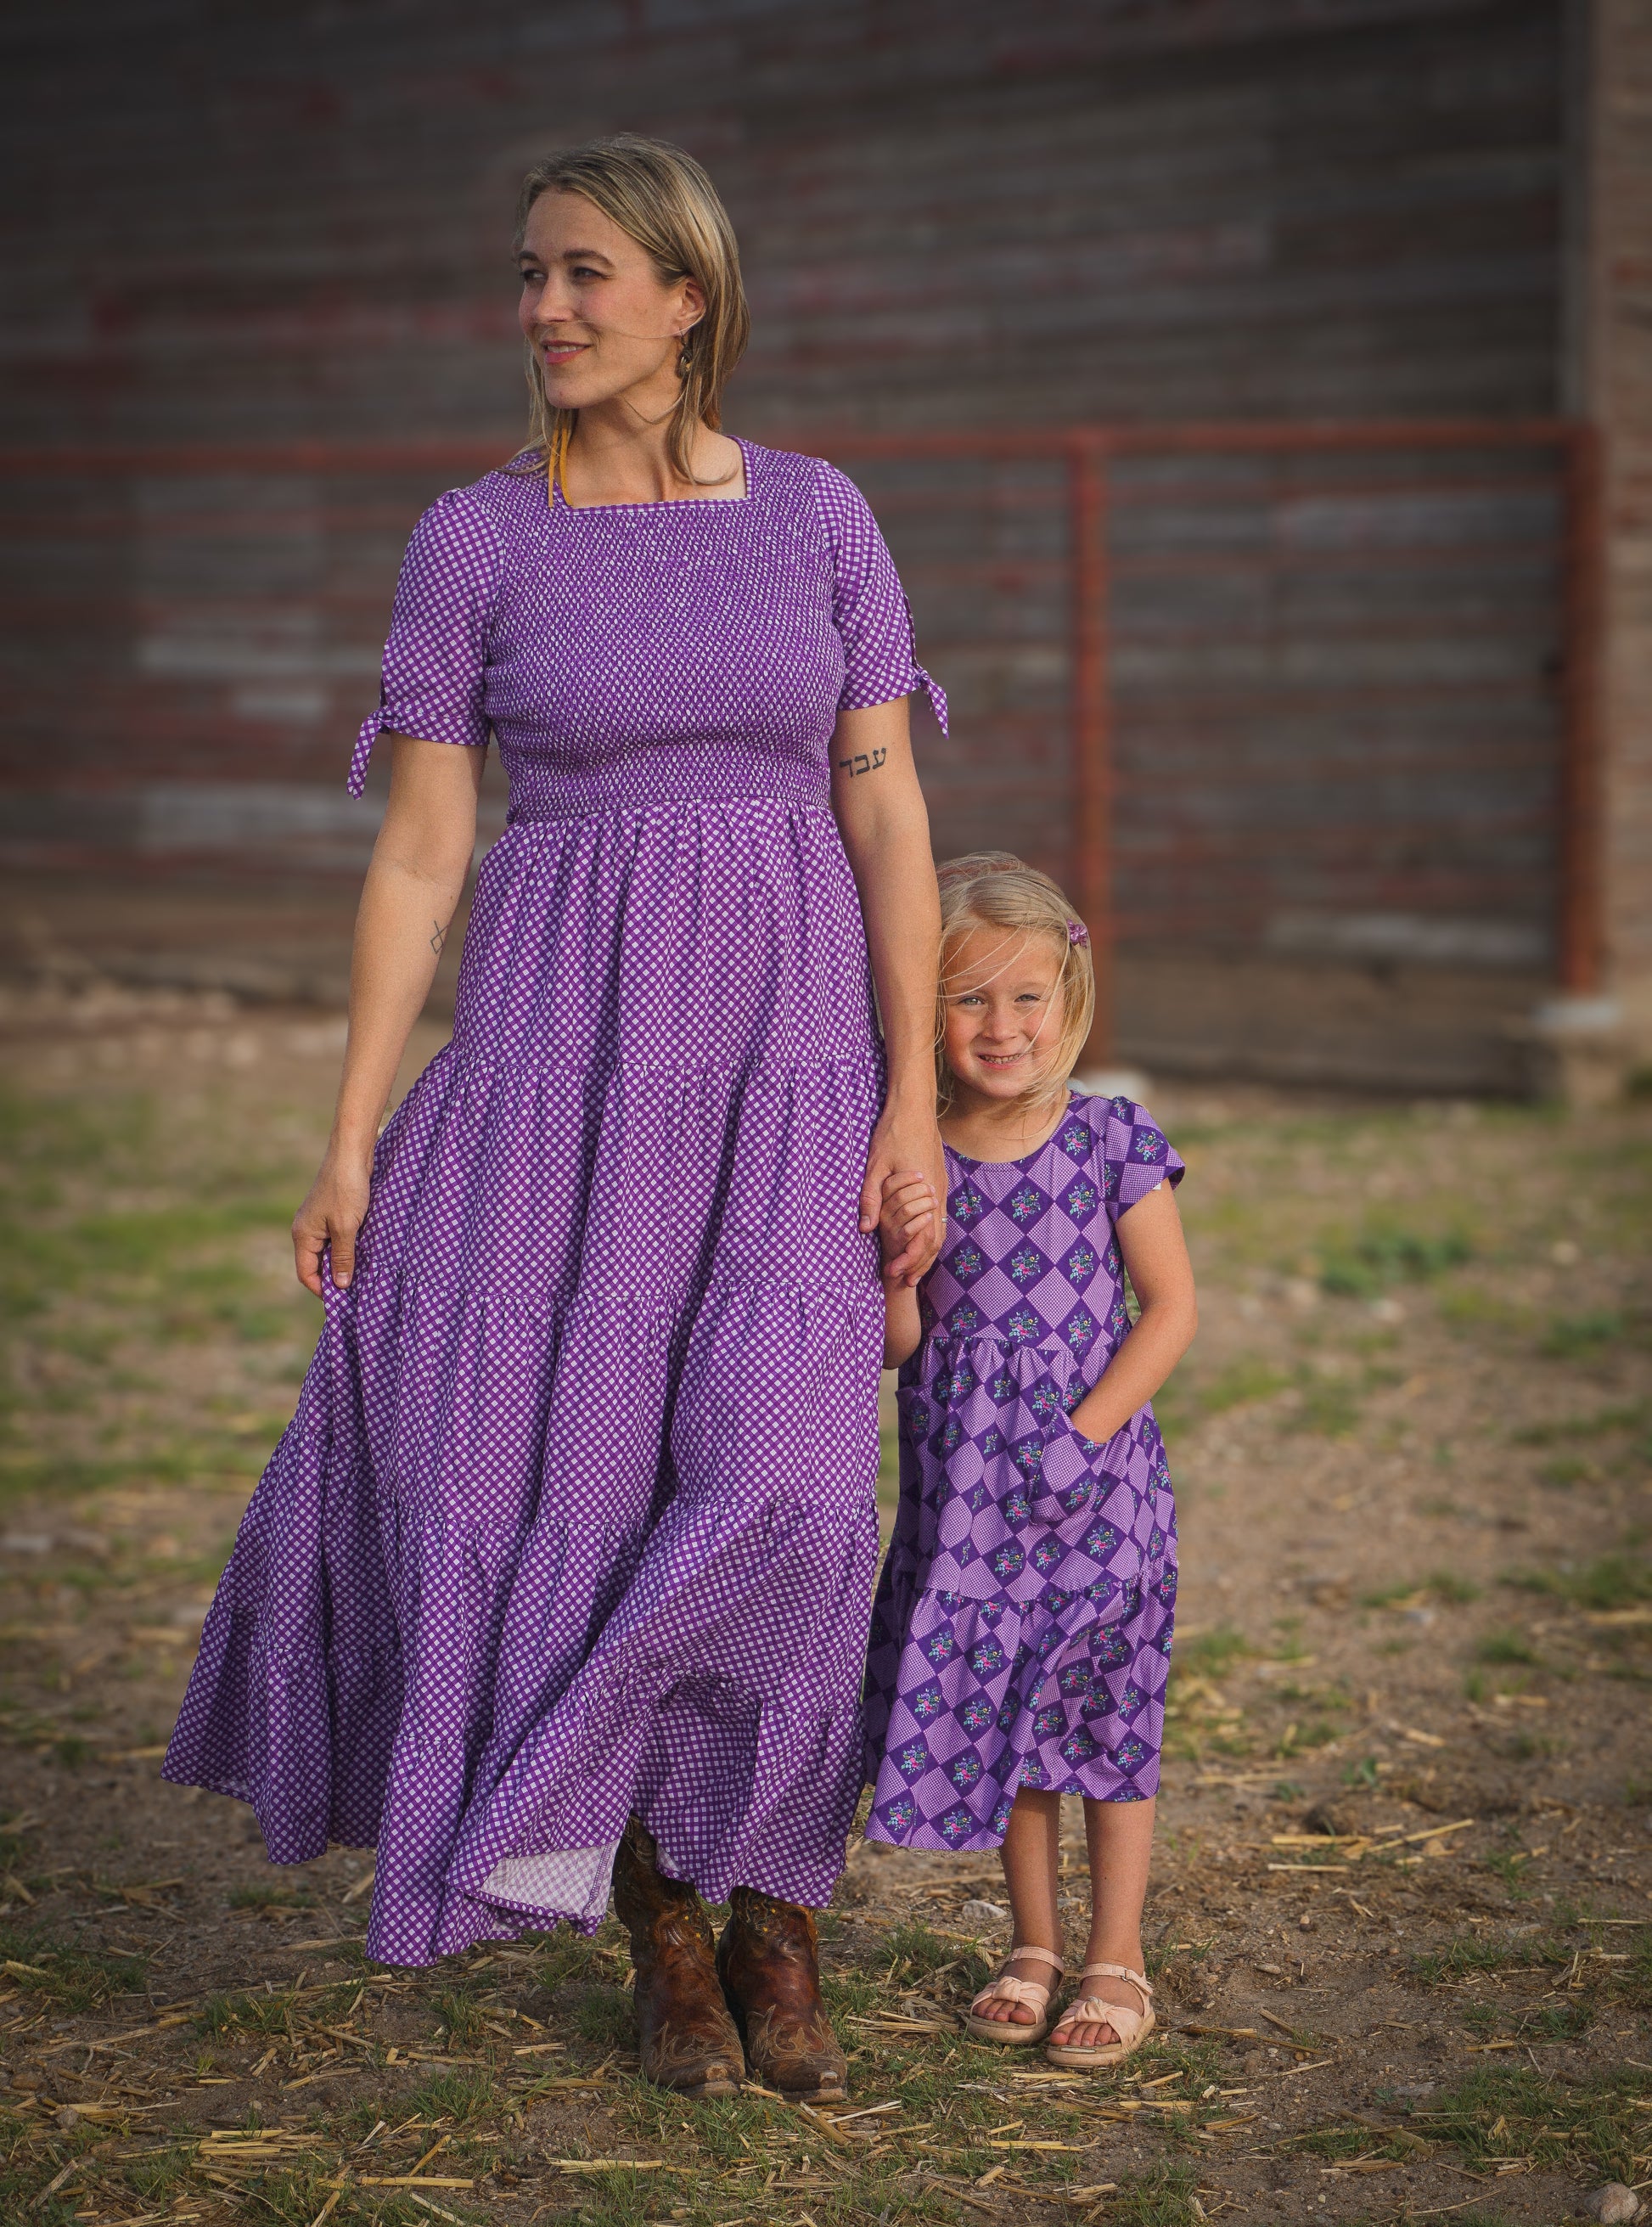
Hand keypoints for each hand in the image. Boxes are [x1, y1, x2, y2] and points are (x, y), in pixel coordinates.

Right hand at [291, 1145, 372, 1296]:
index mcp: (303, 1235)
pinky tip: (363, 1252)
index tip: (343, 1300)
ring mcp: (317, 1221)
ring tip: (362, 1274)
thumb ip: (343, 1257)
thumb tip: (340, 1285)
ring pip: (327, 1251)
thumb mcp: (346, 1227)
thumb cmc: (347, 1189)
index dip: (322, 1289)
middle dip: (333, 1278)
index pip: (306, 1273)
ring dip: (342, 1262)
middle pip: (315, 1264)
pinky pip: (335, 1238)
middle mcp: (306, 1230)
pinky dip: (347, 1248)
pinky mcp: (331, 1213)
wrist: (351, 1154)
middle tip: (356, 1290)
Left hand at [860, 1095, 946, 1287]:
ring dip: (926, 1253)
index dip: (910, 1260)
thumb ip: (870, 1198)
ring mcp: (942, 1188)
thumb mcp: (875, 1166)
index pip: (923, 1239)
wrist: (914, 1108)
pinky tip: (920, 1243)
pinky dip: (930, 1236)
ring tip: (913, 1270)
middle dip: (920, 1264)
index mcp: (925, 1193)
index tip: (894, 1274)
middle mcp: (938, 1194)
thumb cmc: (893, 1134)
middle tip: (903, 1283)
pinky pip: (939, 1218)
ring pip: (939, 1230)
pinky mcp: (940, 1182)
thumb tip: (864, 1229)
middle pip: (935, 1240)